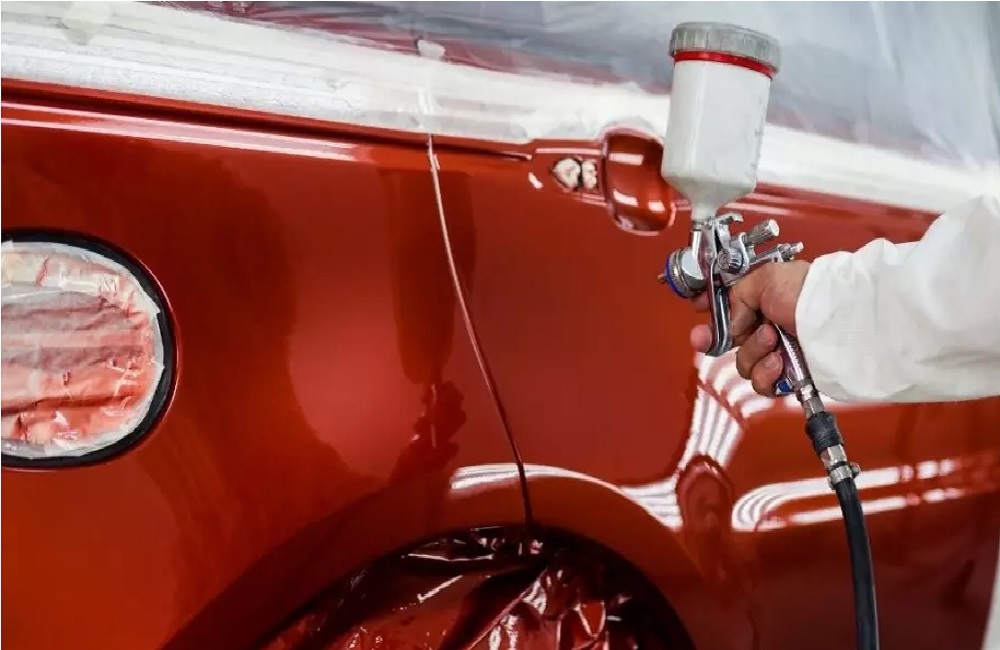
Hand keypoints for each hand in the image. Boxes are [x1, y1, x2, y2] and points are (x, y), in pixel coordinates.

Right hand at [690, 261, 809, 395]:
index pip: (728, 312)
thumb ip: (737, 296)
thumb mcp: (765, 278)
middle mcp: (770, 327)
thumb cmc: (810, 293)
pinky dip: (766, 375)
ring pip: (743, 365)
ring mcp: (779, 353)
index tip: (699, 318)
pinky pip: (762, 384)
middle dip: (727, 338)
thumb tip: (731, 322)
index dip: (711, 318)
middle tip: (727, 334)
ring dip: (753, 353)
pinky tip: (779, 363)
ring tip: (773, 342)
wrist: (840, 320)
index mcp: (764, 302)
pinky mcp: (789, 376)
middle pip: (731, 343)